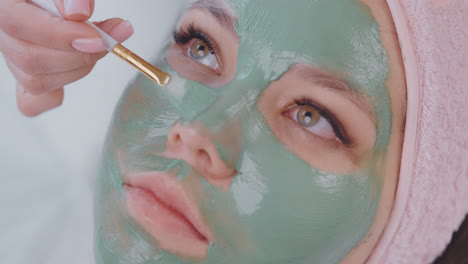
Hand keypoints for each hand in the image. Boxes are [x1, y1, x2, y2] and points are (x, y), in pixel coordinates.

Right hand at [0, 0, 133, 115]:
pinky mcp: (27, 75)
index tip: (97, 38)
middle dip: (78, 55)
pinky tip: (76, 72)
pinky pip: (32, 101)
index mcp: (4, 4)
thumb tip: (79, 12)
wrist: (63, 2)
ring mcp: (12, 57)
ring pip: (35, 81)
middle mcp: (2, 34)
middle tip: (108, 41)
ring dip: (78, 69)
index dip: (59, 35)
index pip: (16, 23)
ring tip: (102, 46)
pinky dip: (56, 95)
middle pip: (28, 58)